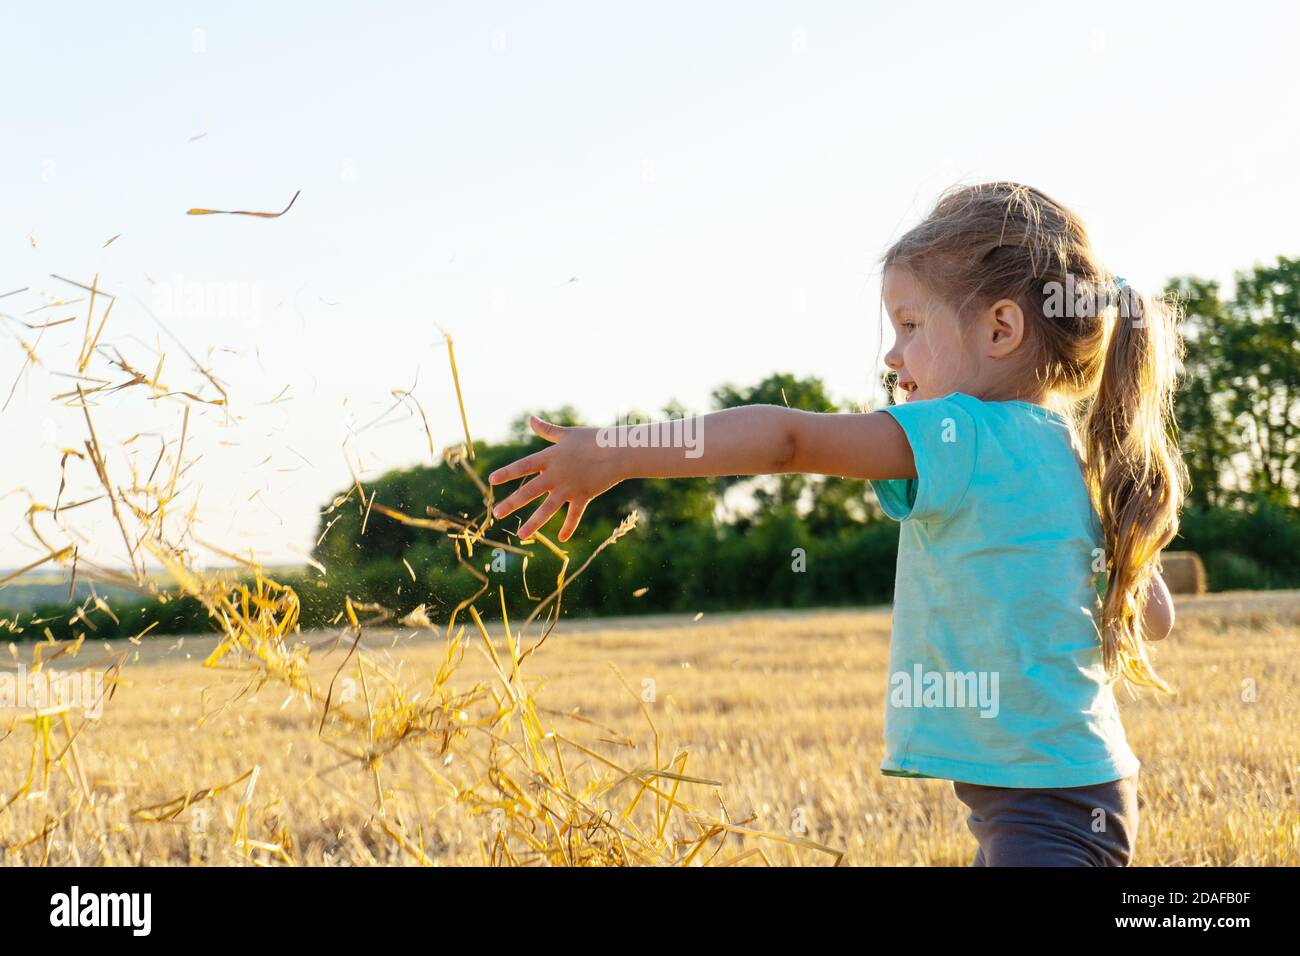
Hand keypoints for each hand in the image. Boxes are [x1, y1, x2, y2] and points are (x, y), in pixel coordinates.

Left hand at [487, 416, 622, 541]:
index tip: (491, 480)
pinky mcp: (583, 496)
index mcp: (550, 457)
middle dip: (512, 503)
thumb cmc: (593, 439)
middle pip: (530, 491)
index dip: (507, 473)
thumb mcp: (567, 434)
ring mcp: (569, 487)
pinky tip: (561, 539)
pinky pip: (574, 515)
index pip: (523, 466)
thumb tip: (531, 418)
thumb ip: (547, 430)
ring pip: (548, 508)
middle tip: (496, 514)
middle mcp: (556, 474)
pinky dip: (569, 527)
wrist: (618, 451)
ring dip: (534, 523)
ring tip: (520, 535)